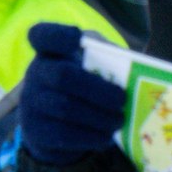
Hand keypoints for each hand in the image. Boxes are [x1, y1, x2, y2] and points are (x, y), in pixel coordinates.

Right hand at [17, 23, 127, 165]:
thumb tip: (139, 68)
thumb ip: (110, 58)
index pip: (42, 35)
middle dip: (98, 89)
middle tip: (122, 100)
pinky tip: (106, 136)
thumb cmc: (82, 84)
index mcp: (50, 51)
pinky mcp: (36, 130)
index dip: (57, 35)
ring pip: (65, 108)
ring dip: (99, 116)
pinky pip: (64, 134)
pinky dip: (90, 136)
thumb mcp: (93, 63)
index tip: (77, 37)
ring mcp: (32, 102)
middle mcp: (36, 73)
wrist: (55, 122)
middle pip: (62, 75)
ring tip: (119, 120)